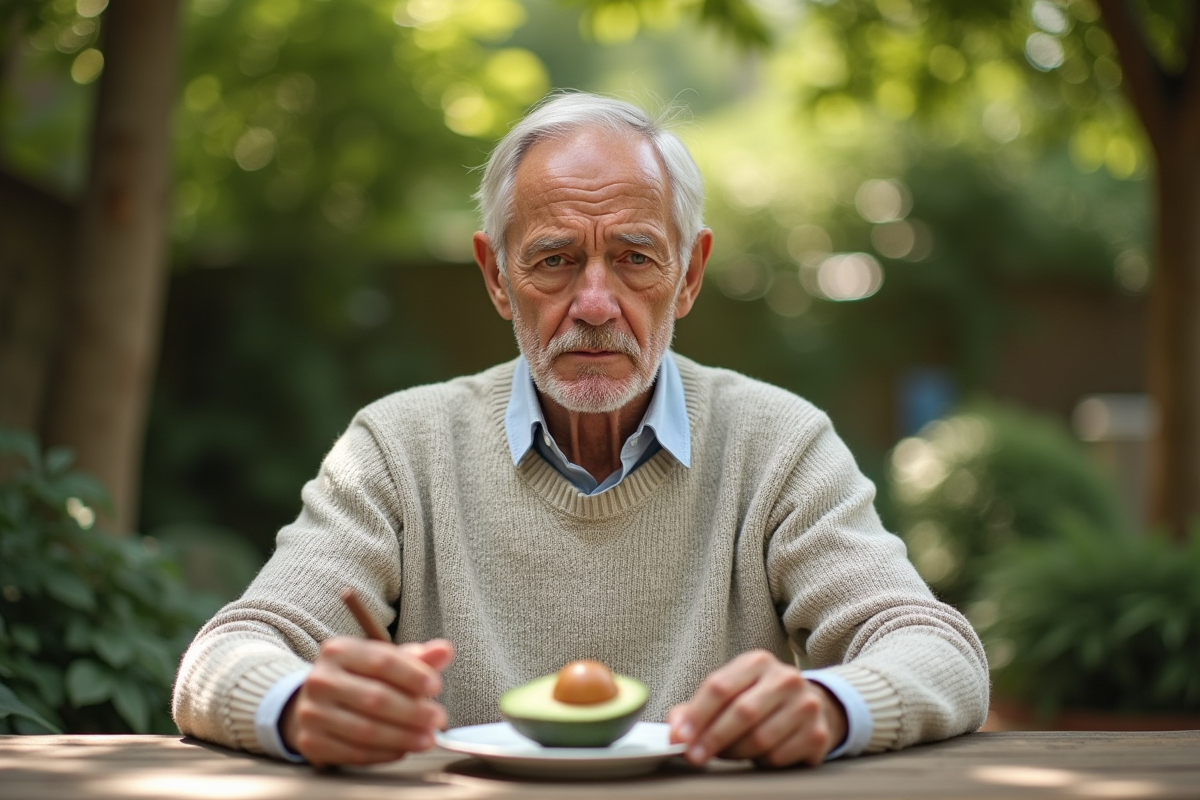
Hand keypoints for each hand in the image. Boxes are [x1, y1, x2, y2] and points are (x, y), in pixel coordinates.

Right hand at [281, 637, 453, 766]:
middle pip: (375, 697)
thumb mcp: (384, 661)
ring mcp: (312, 713)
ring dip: (403, 736)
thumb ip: (416, 658)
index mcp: (338, 651)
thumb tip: (444, 651)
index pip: (382, 661)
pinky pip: (355, 753)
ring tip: (428, 738)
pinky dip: (384, 753)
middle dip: (413, 711)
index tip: (436, 686)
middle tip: (438, 718)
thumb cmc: (359, 679)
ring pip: (365, 729)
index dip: (412, 675)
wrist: (315, 703)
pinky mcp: (311, 743)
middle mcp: (320, 679)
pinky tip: (403, 750)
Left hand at [666, 650, 846, 768]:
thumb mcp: (730, 692)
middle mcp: (785, 678)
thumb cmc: (758, 699)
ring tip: (727, 753)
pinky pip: (779, 756)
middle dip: (712, 738)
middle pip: (741, 712)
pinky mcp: (817, 734)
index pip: (720, 687)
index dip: (696, 715)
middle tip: (695, 756)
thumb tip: (674, 729)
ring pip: (760, 738)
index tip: (679, 738)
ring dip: (736, 753)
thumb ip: (697, 708)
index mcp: (757, 662)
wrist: (809, 705)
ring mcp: (806, 705)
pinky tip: (758, 754)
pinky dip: (761, 762)